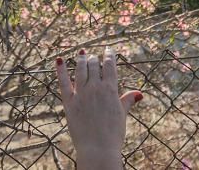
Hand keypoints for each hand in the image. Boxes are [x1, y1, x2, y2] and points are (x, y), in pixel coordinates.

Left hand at [56, 48, 142, 169]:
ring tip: (81, 54)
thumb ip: (128, 100)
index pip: (110, 65)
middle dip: (94, 58)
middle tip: (94, 57)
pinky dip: (60, 70)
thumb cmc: (113, 134)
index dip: (109, 55)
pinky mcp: (69, 102)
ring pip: (80, 69)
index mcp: (110, 89)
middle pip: (94, 65)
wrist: (98, 149)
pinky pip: (63, 82)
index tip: (108, 50)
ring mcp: (81, 94)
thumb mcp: (122, 114)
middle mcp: (95, 88)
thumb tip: (139, 93)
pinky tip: (59, 60)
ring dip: (81, 60)